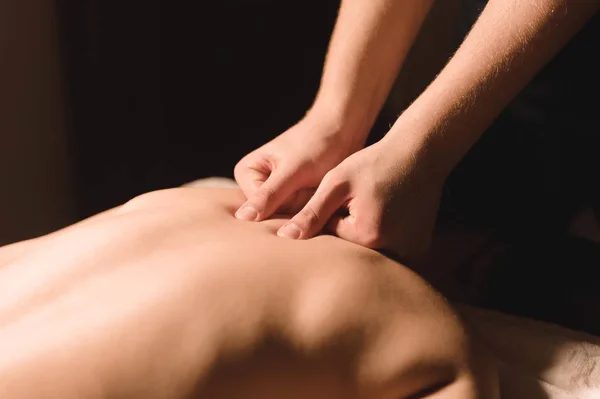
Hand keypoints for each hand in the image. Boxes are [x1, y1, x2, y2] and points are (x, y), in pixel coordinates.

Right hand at [234, 113, 364, 219]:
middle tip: (312, 180)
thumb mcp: (293, 171)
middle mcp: (254, 183)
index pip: (261, 209)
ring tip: (316, 183)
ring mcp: (273, 192)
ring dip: (307, 205)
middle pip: (273, 215)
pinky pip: (299, 214)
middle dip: (298, 204)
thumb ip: (269, 195)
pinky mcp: (290, 197)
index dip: (288, 201)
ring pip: (288, 216)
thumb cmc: (316, 145)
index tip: (302, 179)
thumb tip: (242, 217)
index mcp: (245, 173)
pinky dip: (312, 205)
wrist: (342, 132)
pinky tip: (319, 189)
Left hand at [276, 137, 444, 258]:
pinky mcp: (419, 248)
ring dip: (368, 230)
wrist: (420, 154)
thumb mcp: (337, 183)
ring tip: (378, 202)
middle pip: (352, 246)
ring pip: (371, 248)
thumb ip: (311, 213)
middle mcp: (391, 250)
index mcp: (367, 236)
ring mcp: (410, 251)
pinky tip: (392, 210)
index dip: (332, 212)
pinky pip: (391, 248)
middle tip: (363, 197)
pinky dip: (386, 233)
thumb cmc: (374, 163)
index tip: (345, 193)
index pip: (331, 235)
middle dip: (348, 224)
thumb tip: (284, 237)